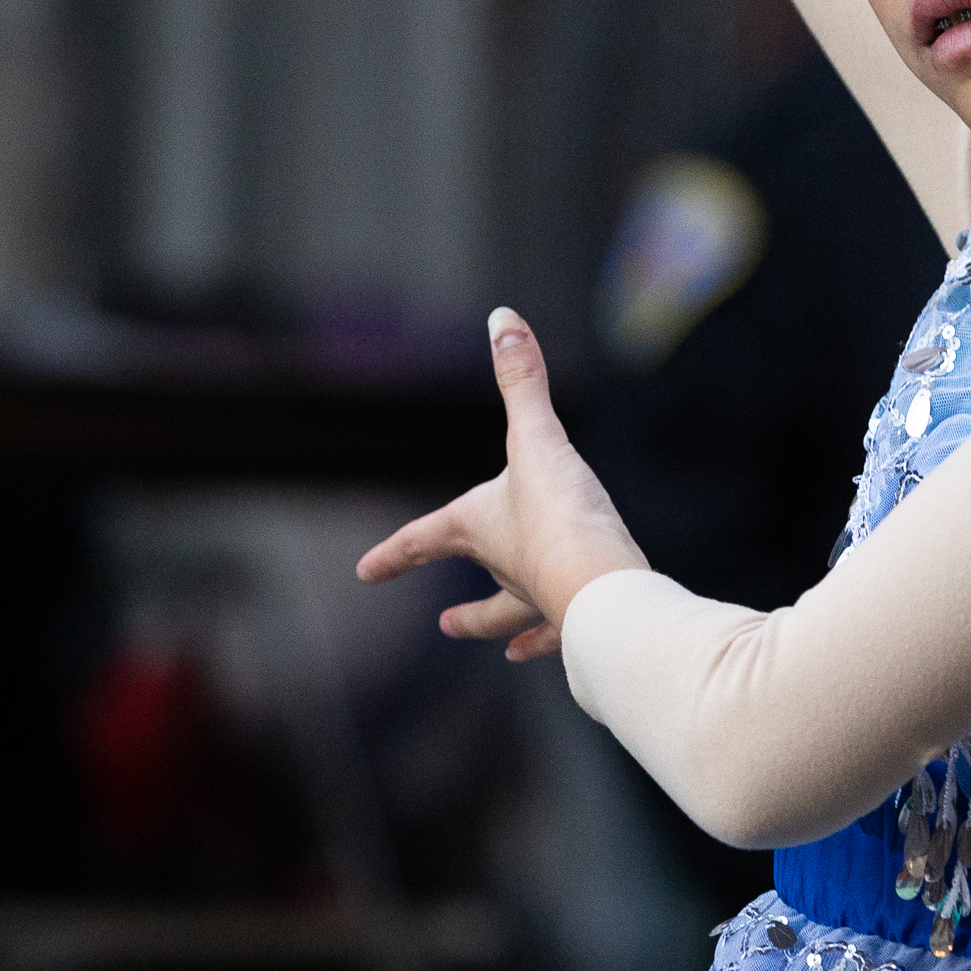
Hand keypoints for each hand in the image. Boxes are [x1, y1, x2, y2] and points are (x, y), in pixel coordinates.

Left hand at [356, 309, 648, 660]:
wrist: (605, 587)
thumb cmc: (561, 515)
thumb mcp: (537, 439)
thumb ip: (521, 379)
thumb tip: (502, 318)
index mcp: (481, 530)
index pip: (425, 539)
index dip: (395, 552)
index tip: (364, 571)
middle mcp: (508, 569)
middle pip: (481, 591)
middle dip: (466, 611)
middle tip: (444, 625)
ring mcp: (545, 600)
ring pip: (521, 619)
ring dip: (506, 629)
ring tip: (508, 649)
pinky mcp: (584, 620)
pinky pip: (568, 635)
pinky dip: (561, 640)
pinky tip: (556, 652)